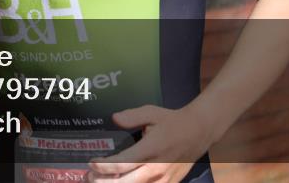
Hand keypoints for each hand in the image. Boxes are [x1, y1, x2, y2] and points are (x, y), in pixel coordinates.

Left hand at [87, 105, 209, 182]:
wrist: (199, 132)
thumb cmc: (172, 121)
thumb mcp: (152, 113)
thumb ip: (132, 117)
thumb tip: (114, 118)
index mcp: (150, 149)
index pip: (122, 164)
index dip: (103, 166)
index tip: (91, 162)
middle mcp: (156, 168)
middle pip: (125, 182)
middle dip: (103, 181)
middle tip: (88, 176)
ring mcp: (163, 180)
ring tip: (100, 182)